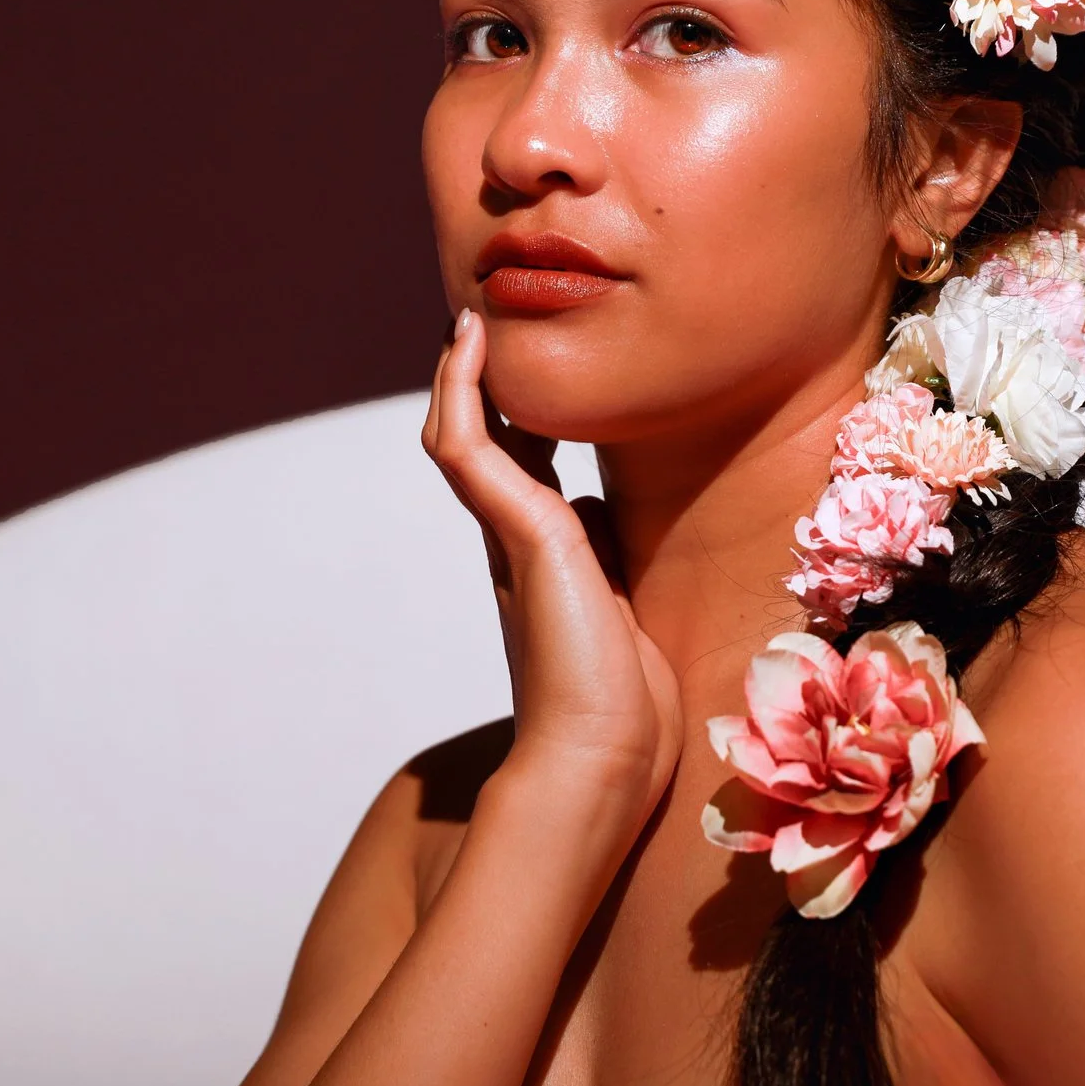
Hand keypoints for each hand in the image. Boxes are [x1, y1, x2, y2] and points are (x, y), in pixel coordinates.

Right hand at [422, 310, 681, 821]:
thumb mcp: (621, 610)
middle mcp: (511, 546)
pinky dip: (463, 391)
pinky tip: (473, 346)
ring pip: (460, 440)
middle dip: (476, 390)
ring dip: (460, 380)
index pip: (515, 474)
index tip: (517, 371)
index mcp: (538, 563)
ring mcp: (507, 539)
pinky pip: (467, 447)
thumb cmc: (625, 707)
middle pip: (477, 448)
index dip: (511, 418)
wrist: (604, 759)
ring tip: (467, 325)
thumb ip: (607, 560)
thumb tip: (602, 512)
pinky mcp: (518, 533)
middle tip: (475, 332)